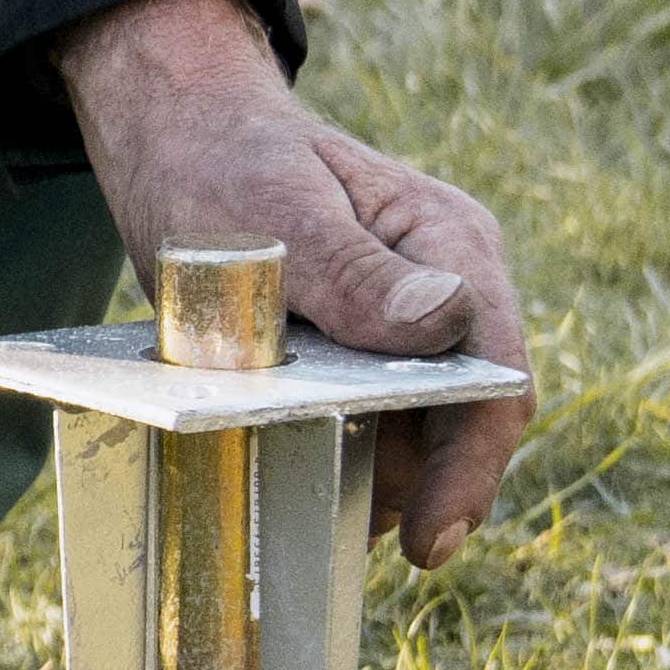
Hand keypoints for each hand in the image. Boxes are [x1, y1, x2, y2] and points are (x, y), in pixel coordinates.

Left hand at [53, 0, 530, 564]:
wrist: (175, 127)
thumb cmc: (222, 156)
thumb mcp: (276, 211)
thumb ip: (356, 272)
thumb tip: (443, 323)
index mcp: (450, 243)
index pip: (494, 376)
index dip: (471, 468)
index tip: (428, 541)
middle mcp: (449, 281)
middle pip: (466, 415)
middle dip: (422, 486)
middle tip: (351, 537)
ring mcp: (411, 313)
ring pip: (426, 426)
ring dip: (382, 476)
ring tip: (313, 508)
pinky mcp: (368, 339)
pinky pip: (382, 414)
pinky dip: (350, 452)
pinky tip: (302, 475)